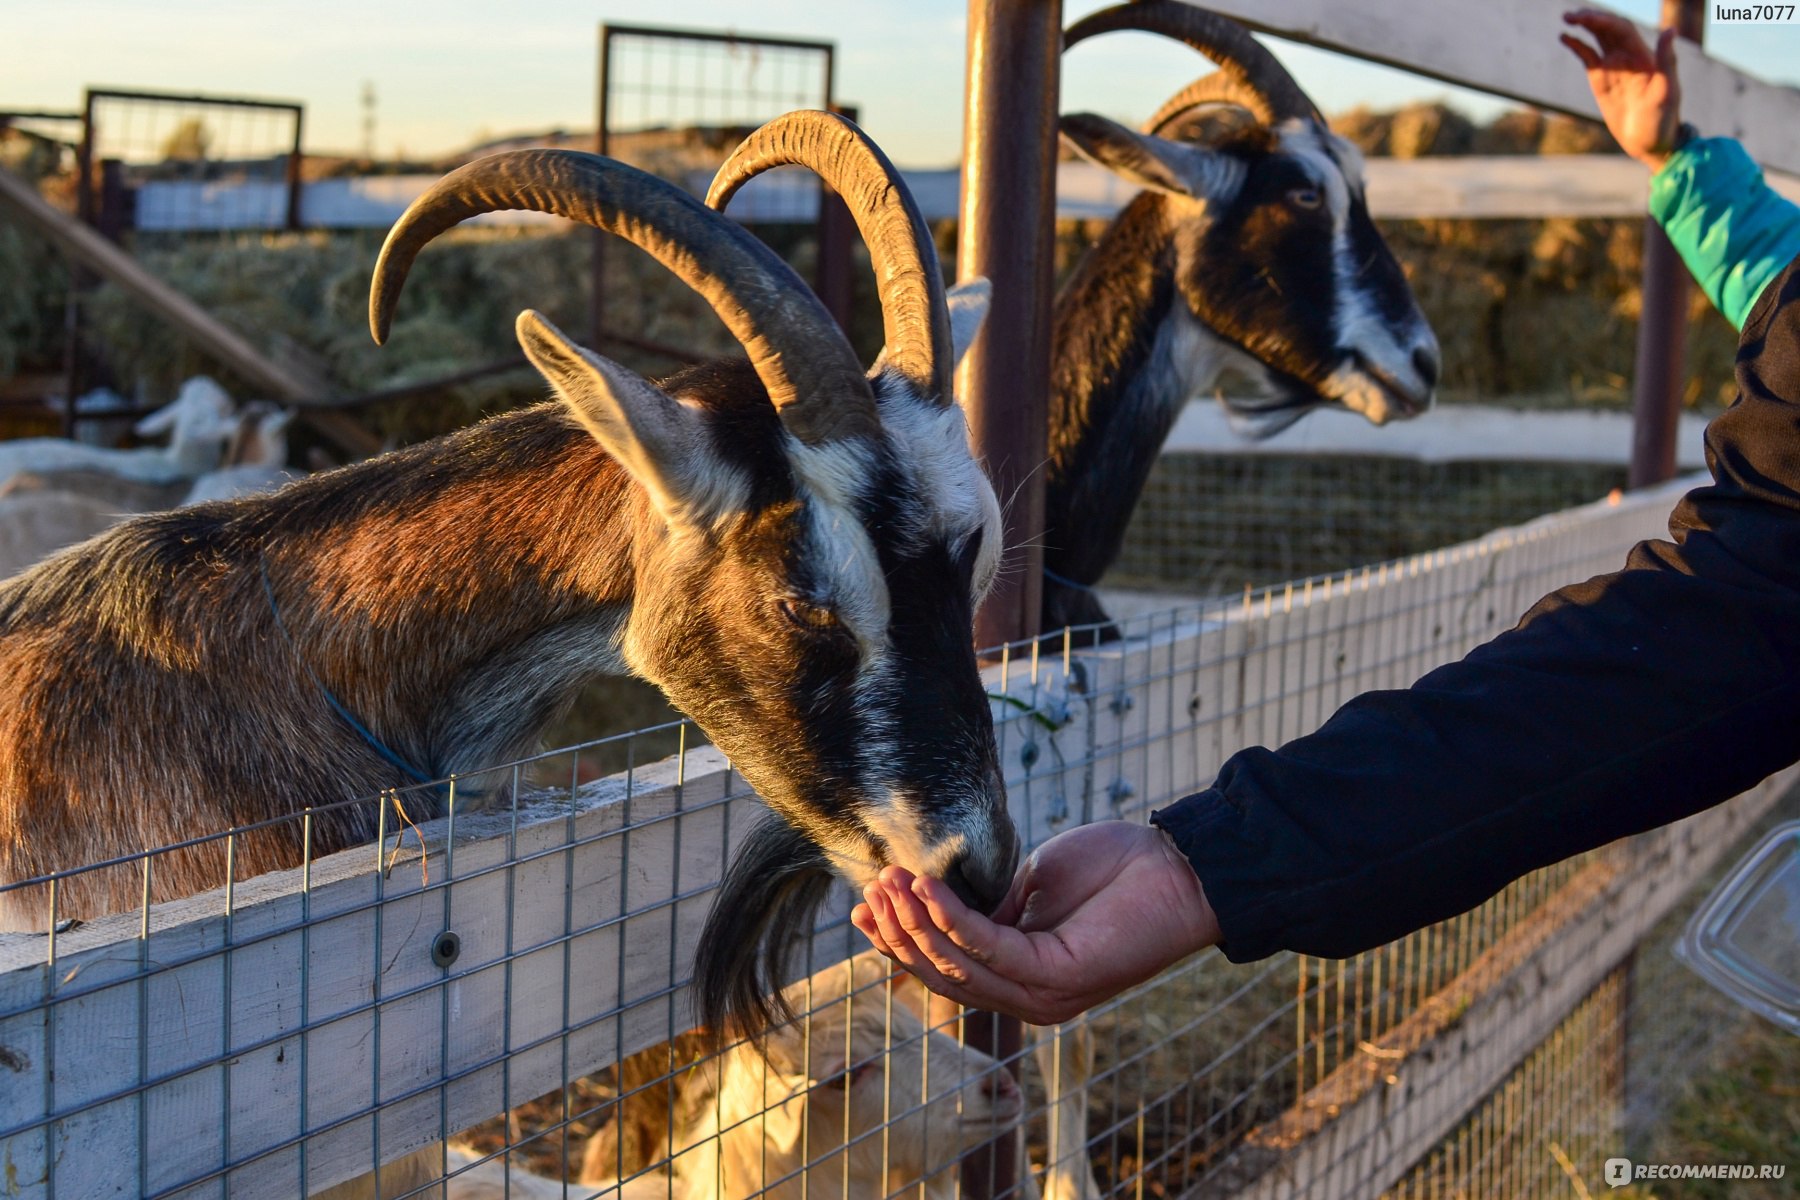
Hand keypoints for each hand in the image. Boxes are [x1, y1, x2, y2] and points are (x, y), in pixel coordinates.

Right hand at [850, 820, 1221, 1024]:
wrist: (1179, 869)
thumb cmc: (1116, 870)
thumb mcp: (1035, 886)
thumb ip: (991, 907)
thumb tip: (941, 907)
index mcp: (1022, 980)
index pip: (944, 971)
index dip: (898, 942)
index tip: (861, 908)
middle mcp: (1028, 998)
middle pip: (942, 976)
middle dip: (898, 932)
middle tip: (870, 890)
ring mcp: (1042, 993)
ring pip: (957, 967)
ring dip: (916, 923)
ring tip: (890, 882)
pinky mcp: (1055, 974)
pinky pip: (987, 948)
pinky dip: (951, 917)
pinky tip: (926, 886)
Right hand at [1561, 9, 1682, 170]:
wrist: (1650, 142)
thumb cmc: (1663, 119)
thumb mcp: (1667, 91)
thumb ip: (1668, 60)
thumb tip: (1669, 29)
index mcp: (1643, 55)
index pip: (1621, 29)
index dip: (1604, 21)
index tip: (1585, 20)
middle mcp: (1629, 56)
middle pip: (1608, 28)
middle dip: (1590, 18)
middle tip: (1569, 15)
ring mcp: (1614, 66)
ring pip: (1598, 38)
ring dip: (1583, 26)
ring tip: (1566, 18)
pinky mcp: (1601, 79)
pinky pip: (1588, 56)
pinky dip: (1577, 45)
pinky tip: (1564, 37)